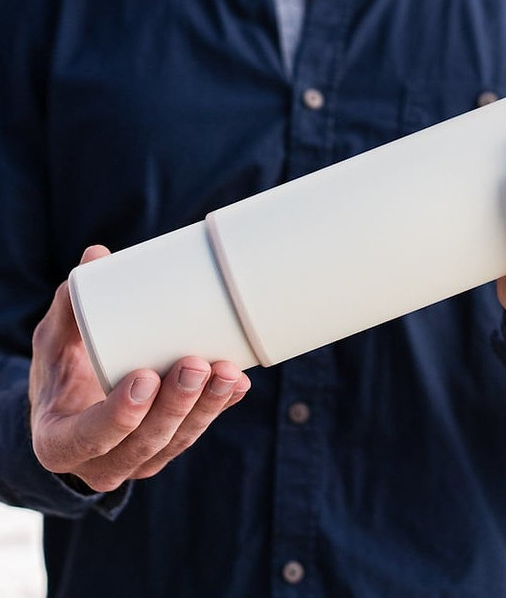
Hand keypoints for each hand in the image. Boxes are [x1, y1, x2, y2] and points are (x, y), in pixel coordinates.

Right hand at [29, 246, 250, 491]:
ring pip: (178, 441)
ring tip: (229, 371)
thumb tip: (97, 255)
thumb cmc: (61, 372)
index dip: (119, 414)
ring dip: (207, 407)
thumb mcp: (54, 343)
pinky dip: (220, 407)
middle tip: (196, 363)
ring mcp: (140, 459)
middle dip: (177, 405)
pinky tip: (239, 385)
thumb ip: (71, 306)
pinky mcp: (168, 446)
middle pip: (146, 441)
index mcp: (60, 442)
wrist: (74, 406)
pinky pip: (197, 431)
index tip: (145, 376)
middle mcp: (102, 462)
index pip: (89, 437)